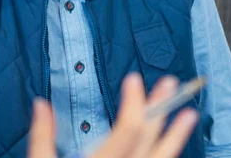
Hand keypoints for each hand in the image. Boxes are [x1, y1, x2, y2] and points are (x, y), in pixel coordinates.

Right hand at [28, 74, 198, 157]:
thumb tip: (41, 105)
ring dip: (176, 136)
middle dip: (159, 109)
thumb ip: (42, 137)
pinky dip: (166, 155)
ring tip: (188, 114)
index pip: (126, 130)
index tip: (133, 81)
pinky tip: (170, 147)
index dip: (134, 103)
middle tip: (169, 85)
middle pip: (148, 139)